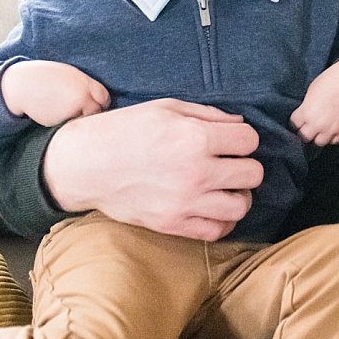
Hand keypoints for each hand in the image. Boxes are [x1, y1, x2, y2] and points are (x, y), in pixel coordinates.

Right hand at [0, 60, 109, 126]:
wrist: (22, 84)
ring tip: (64, 111)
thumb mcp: (69, 76)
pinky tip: (53, 114)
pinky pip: (69, 125)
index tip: (95, 105)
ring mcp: (73, 109)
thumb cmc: (46, 78)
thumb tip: (98, 100)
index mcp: (85, 82)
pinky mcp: (61, 121)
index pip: (104, 98)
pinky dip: (65, 123)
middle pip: (97, 111)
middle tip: (79, 111)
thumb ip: (84, 86)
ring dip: (79, 119)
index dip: (100, 103)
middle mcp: (83, 95)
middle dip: (92, 113)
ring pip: (84, 121)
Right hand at [42, 98, 262, 240]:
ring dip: (239, 194)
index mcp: (195, 138)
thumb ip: (209, 115)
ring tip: (225, 186)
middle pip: (253, 174)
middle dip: (245, 164)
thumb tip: (240, 123)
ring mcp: (185, 202)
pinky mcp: (172, 224)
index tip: (230, 139)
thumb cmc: (125, 130)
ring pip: (242, 206)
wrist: (85, 165)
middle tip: (229, 162)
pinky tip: (213, 206)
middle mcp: (196, 172)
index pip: (250, 140)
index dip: (243, 137)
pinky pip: (217, 231)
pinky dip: (222, 220)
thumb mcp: (167, 108)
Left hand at [290, 59, 338, 146]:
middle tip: (307, 124)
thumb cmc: (331, 80)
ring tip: (319, 128)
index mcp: (307, 112)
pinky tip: (331, 128)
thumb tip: (304, 114)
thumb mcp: (312, 90)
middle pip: (304, 137)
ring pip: (319, 142)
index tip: (298, 118)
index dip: (296, 120)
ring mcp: (332, 128)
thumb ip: (306, 106)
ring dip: (318, 136)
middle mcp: (318, 123)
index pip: (294, 124)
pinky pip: (334, 141)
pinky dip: (332, 136)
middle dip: (304, 131)